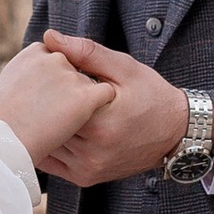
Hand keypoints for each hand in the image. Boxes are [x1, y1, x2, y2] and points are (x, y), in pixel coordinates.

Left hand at [34, 30, 192, 183]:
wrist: (175, 133)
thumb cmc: (150, 94)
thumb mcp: (123, 68)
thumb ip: (86, 52)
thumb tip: (50, 36)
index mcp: (100, 124)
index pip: (54, 102)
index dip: (46, 84)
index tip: (46, 72)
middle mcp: (93, 152)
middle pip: (48, 124)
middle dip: (41, 105)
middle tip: (38, 87)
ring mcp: (88, 168)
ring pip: (47, 143)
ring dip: (42, 125)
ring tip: (42, 105)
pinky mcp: (85, 177)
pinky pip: (52, 161)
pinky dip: (48, 142)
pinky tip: (50, 126)